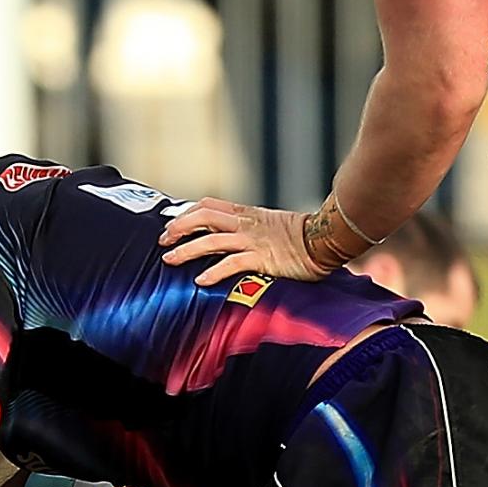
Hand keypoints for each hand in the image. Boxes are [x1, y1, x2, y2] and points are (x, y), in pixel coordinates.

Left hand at [160, 198, 331, 284]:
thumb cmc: (300, 236)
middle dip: (179, 228)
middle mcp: (245, 224)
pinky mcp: (262, 259)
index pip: (208, 205)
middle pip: (203, 217)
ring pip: (211, 240)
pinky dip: (214, 271)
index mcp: (246, 213)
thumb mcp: (269, 223)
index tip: (171, 223)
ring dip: (187, 250)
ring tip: (170, 260)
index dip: (186, 213)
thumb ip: (249, 226)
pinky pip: (232, 264)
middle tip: (163, 241)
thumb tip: (229, 234)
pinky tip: (200, 281)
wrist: (324, 241)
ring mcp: (252, 240)